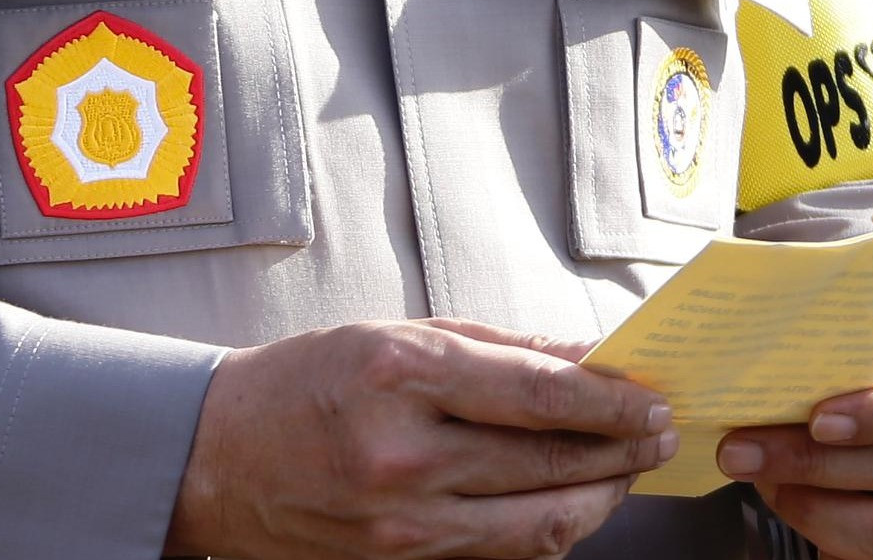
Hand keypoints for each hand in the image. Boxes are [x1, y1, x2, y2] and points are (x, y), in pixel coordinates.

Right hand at [166, 317, 677, 559]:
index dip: (610, 399)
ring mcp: (403, 520)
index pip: (539, 392)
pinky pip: (500, 551)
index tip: (649, 396)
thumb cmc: (304, 382)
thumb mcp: (393, 334)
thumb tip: (584, 356)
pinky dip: (548, 528)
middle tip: (658, 432)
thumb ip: (495, 348)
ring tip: (624, 470)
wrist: (215, 458)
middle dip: (619, 448)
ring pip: (538, 522)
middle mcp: (404, 452)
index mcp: (400, 373)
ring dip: (598, 497)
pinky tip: (569, 502)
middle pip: (549, 462)